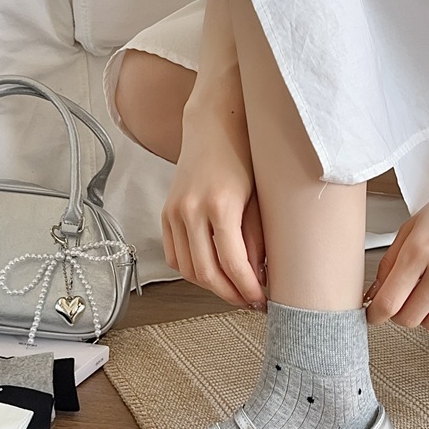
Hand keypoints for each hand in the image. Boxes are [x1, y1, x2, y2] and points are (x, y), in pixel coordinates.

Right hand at [161, 108, 266, 308]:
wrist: (213, 126)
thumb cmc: (244, 157)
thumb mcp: (259, 197)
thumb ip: (257, 238)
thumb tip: (259, 276)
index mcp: (220, 205)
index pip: (232, 263)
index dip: (247, 288)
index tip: (261, 299)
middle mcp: (191, 210)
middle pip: (207, 273)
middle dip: (230, 294)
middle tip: (249, 302)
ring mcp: (174, 212)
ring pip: (187, 269)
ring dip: (211, 287)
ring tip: (233, 290)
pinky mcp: (166, 213)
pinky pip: (174, 255)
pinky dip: (191, 271)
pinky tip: (212, 273)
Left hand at [365, 175, 428, 332]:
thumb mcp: (412, 226)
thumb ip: (390, 261)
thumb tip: (375, 293)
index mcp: (419, 249)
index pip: (388, 302)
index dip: (376, 314)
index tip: (375, 315)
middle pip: (409, 318)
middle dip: (399, 314)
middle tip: (403, 302)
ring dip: (427, 317)